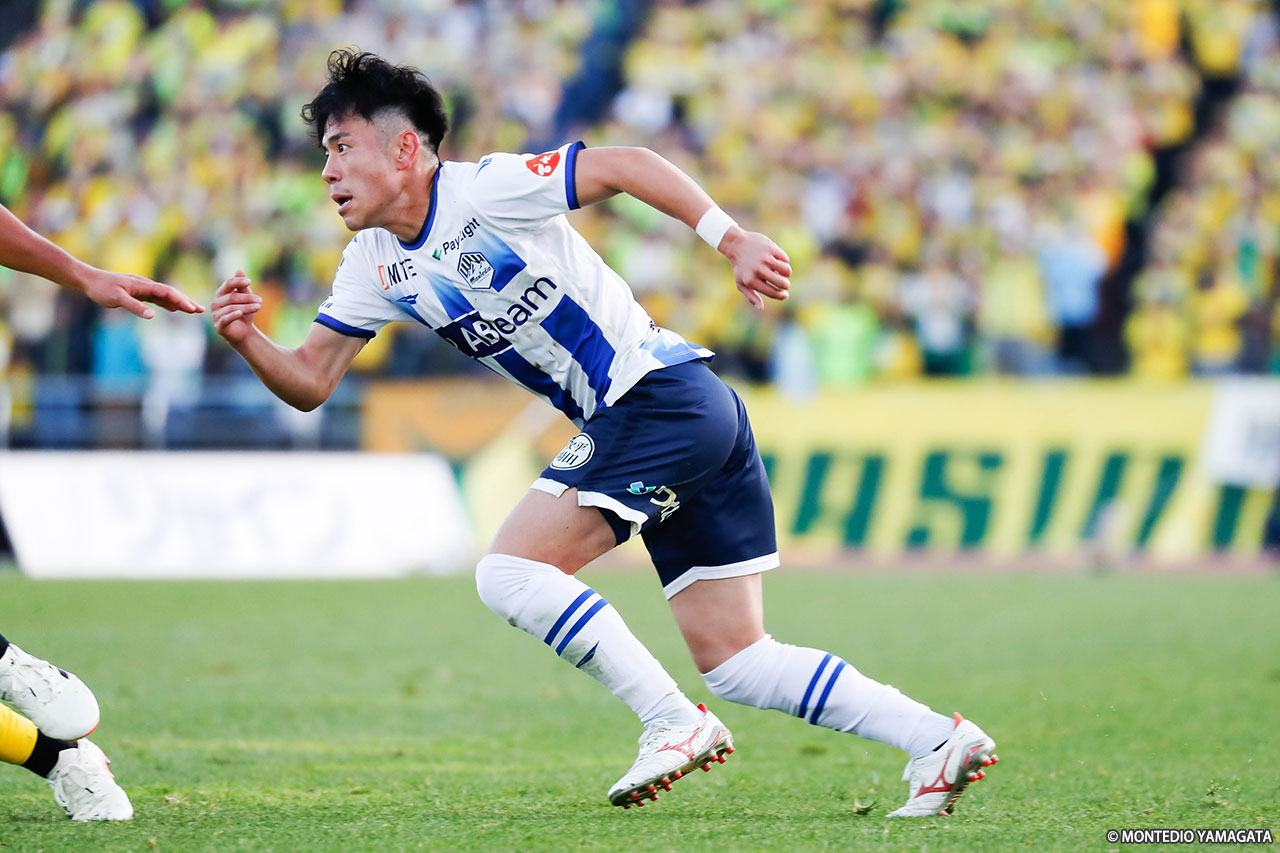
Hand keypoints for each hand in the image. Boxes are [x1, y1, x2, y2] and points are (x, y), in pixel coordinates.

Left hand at [79, 268, 204, 318]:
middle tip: (201, 310)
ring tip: (193, 310)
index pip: (168, 292)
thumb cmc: (101, 289)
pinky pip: (157, 298)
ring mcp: (142, 288)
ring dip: (179, 302)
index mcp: (143, 285)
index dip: (181, 301)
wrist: (88, 280)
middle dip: (186, 301)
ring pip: (166, 295)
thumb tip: (153, 316)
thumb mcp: (117, 299)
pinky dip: (168, 303)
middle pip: (171, 292)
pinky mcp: (138, 292)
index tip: (193, 309)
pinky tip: (173, 309)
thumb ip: (136, 307)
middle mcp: (146, 285)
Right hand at [211, 269, 263, 344]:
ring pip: (232, 308)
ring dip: (247, 307)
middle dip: (247, 298)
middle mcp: (216, 303)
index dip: (237, 282)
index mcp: (221, 294)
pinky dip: (233, 315)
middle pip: (232, 297)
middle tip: (260, 300)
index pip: (227, 284)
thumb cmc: (244, 313)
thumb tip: (239, 270)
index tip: (249, 281)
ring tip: (259, 307)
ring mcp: (216, 315)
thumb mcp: (246, 298)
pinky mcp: (219, 326)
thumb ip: (242, 286)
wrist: (244, 332)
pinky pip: (225, 319)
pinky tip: (240, 313)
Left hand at [719, 227, 791, 309]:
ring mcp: (765, 258)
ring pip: (786, 270)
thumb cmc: (740, 267)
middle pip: (782, 283)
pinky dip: (785, 262)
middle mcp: (758, 270)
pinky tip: (779, 261)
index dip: (782, 295)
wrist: (736, 244)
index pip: (773, 292)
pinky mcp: (771, 248)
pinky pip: (785, 259)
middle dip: (786, 285)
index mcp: (752, 281)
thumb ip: (751, 297)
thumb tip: (761, 308)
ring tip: (783, 273)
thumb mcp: (741, 283)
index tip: (784, 294)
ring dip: (787, 273)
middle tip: (785, 284)